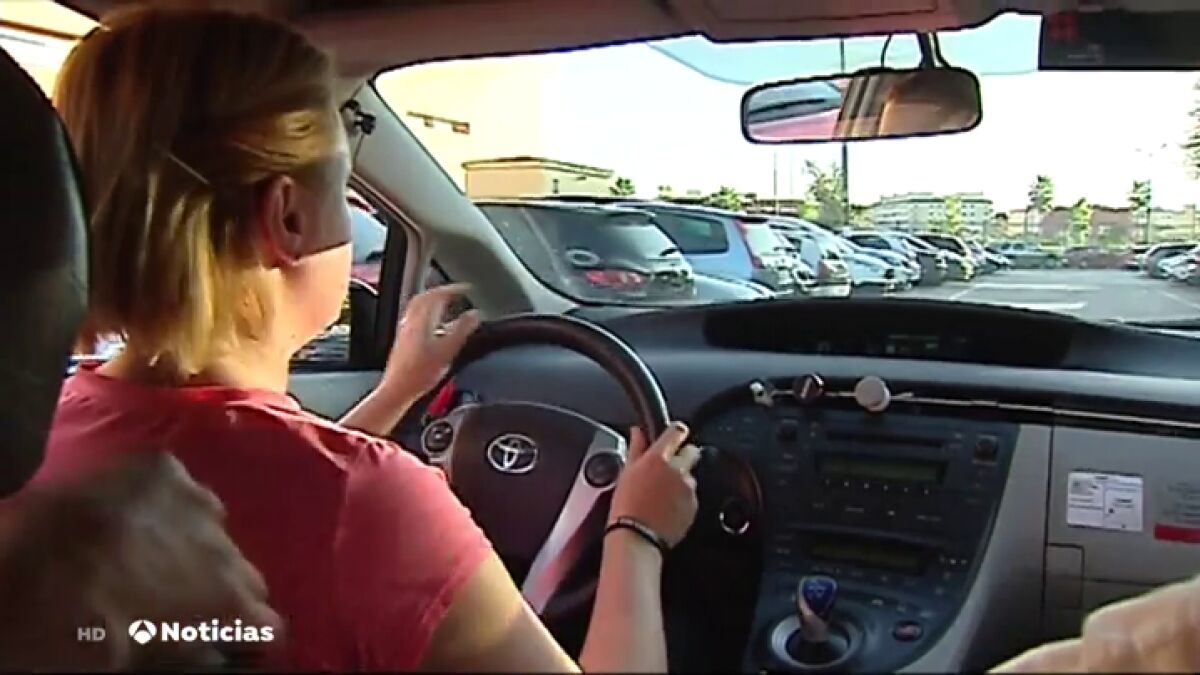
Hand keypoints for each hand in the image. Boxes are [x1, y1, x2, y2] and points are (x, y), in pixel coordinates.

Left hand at [0, 453, 280, 670]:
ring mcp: (199, 503)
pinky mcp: (165, 468)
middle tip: (176, 603)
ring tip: (152, 555)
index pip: (270, 628)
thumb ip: (191, 648)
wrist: (27, 569)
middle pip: (247, 576)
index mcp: (230, 607)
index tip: (222, 641)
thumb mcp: (149, 655)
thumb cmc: (86, 630)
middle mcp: (230, 552)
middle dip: (220, 589)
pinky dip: (163, 503)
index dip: (246, 636)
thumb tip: (203, 650)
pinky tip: (134, 517)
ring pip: (214, 528)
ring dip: (193, 543)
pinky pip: (179, 488)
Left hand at [379, 283, 480, 404]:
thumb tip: (474, 315)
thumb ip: (462, 330)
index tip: (466, 288)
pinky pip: (415, 320)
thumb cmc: (419, 373)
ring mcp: (404, 331)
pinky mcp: (402, 342)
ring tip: (446, 306)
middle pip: (424, 298)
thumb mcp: (448, 350)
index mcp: (421, 319)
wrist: (397, 390)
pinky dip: (427, 316)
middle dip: (441, 292)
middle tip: (455, 293)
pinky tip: (434, 328)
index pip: (437, 294)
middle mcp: (410, 321)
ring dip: (433, 303)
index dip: (453, 289)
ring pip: (418, 308)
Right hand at [608, 422, 700, 548]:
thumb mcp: (626, 472)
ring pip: (690, 476)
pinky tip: (667, 507)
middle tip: (666, 468)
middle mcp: (678, 469)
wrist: (637, 537)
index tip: (672, 437)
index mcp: (659, 457)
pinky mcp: (694, 506)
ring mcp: (688, 488)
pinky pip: (691, 496)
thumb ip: (636, 448)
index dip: (676, 432)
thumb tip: (637, 432)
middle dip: (682, 456)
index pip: (677, 431)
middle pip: (691, 452)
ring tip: (662, 494)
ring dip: (681, 480)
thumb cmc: (626, 507)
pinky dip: (682, 499)